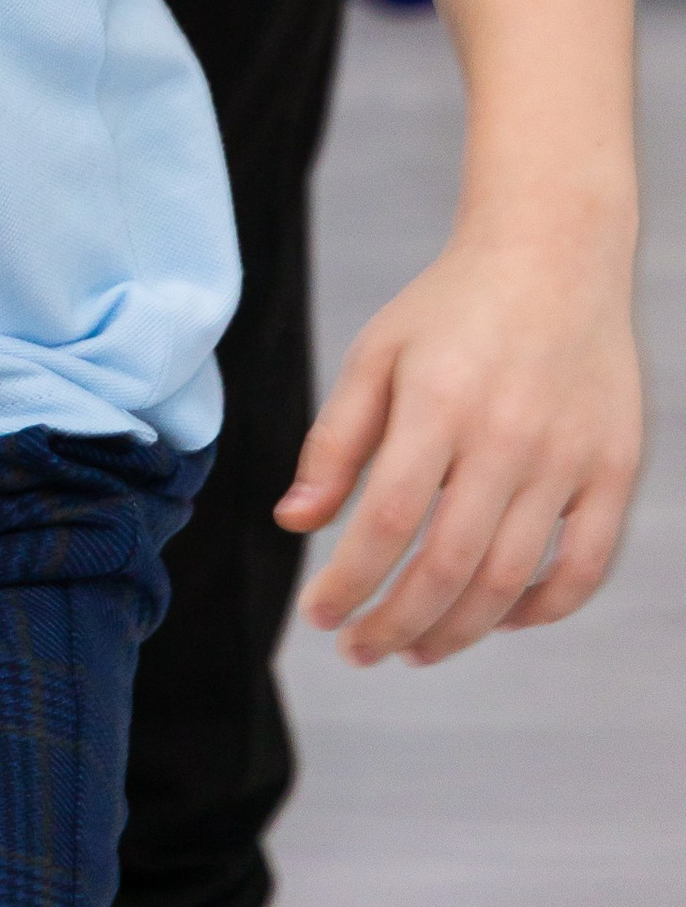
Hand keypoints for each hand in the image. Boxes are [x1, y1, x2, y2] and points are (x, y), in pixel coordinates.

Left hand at [281, 216, 640, 662]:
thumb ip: (334, 441)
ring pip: (510, 579)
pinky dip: (541, 610)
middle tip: (361, 651)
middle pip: (447, 565)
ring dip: (457, 631)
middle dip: (394, 624)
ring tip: (415, 649)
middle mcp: (506, 435)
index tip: (319, 614)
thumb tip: (292, 521)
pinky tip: (496, 619)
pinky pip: (584, 567)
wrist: (555, 256)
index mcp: (438, 401)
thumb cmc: (451, 308)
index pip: (387, 520)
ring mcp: (568, 457)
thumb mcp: (376, 354)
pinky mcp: (614, 469)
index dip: (350, 581)